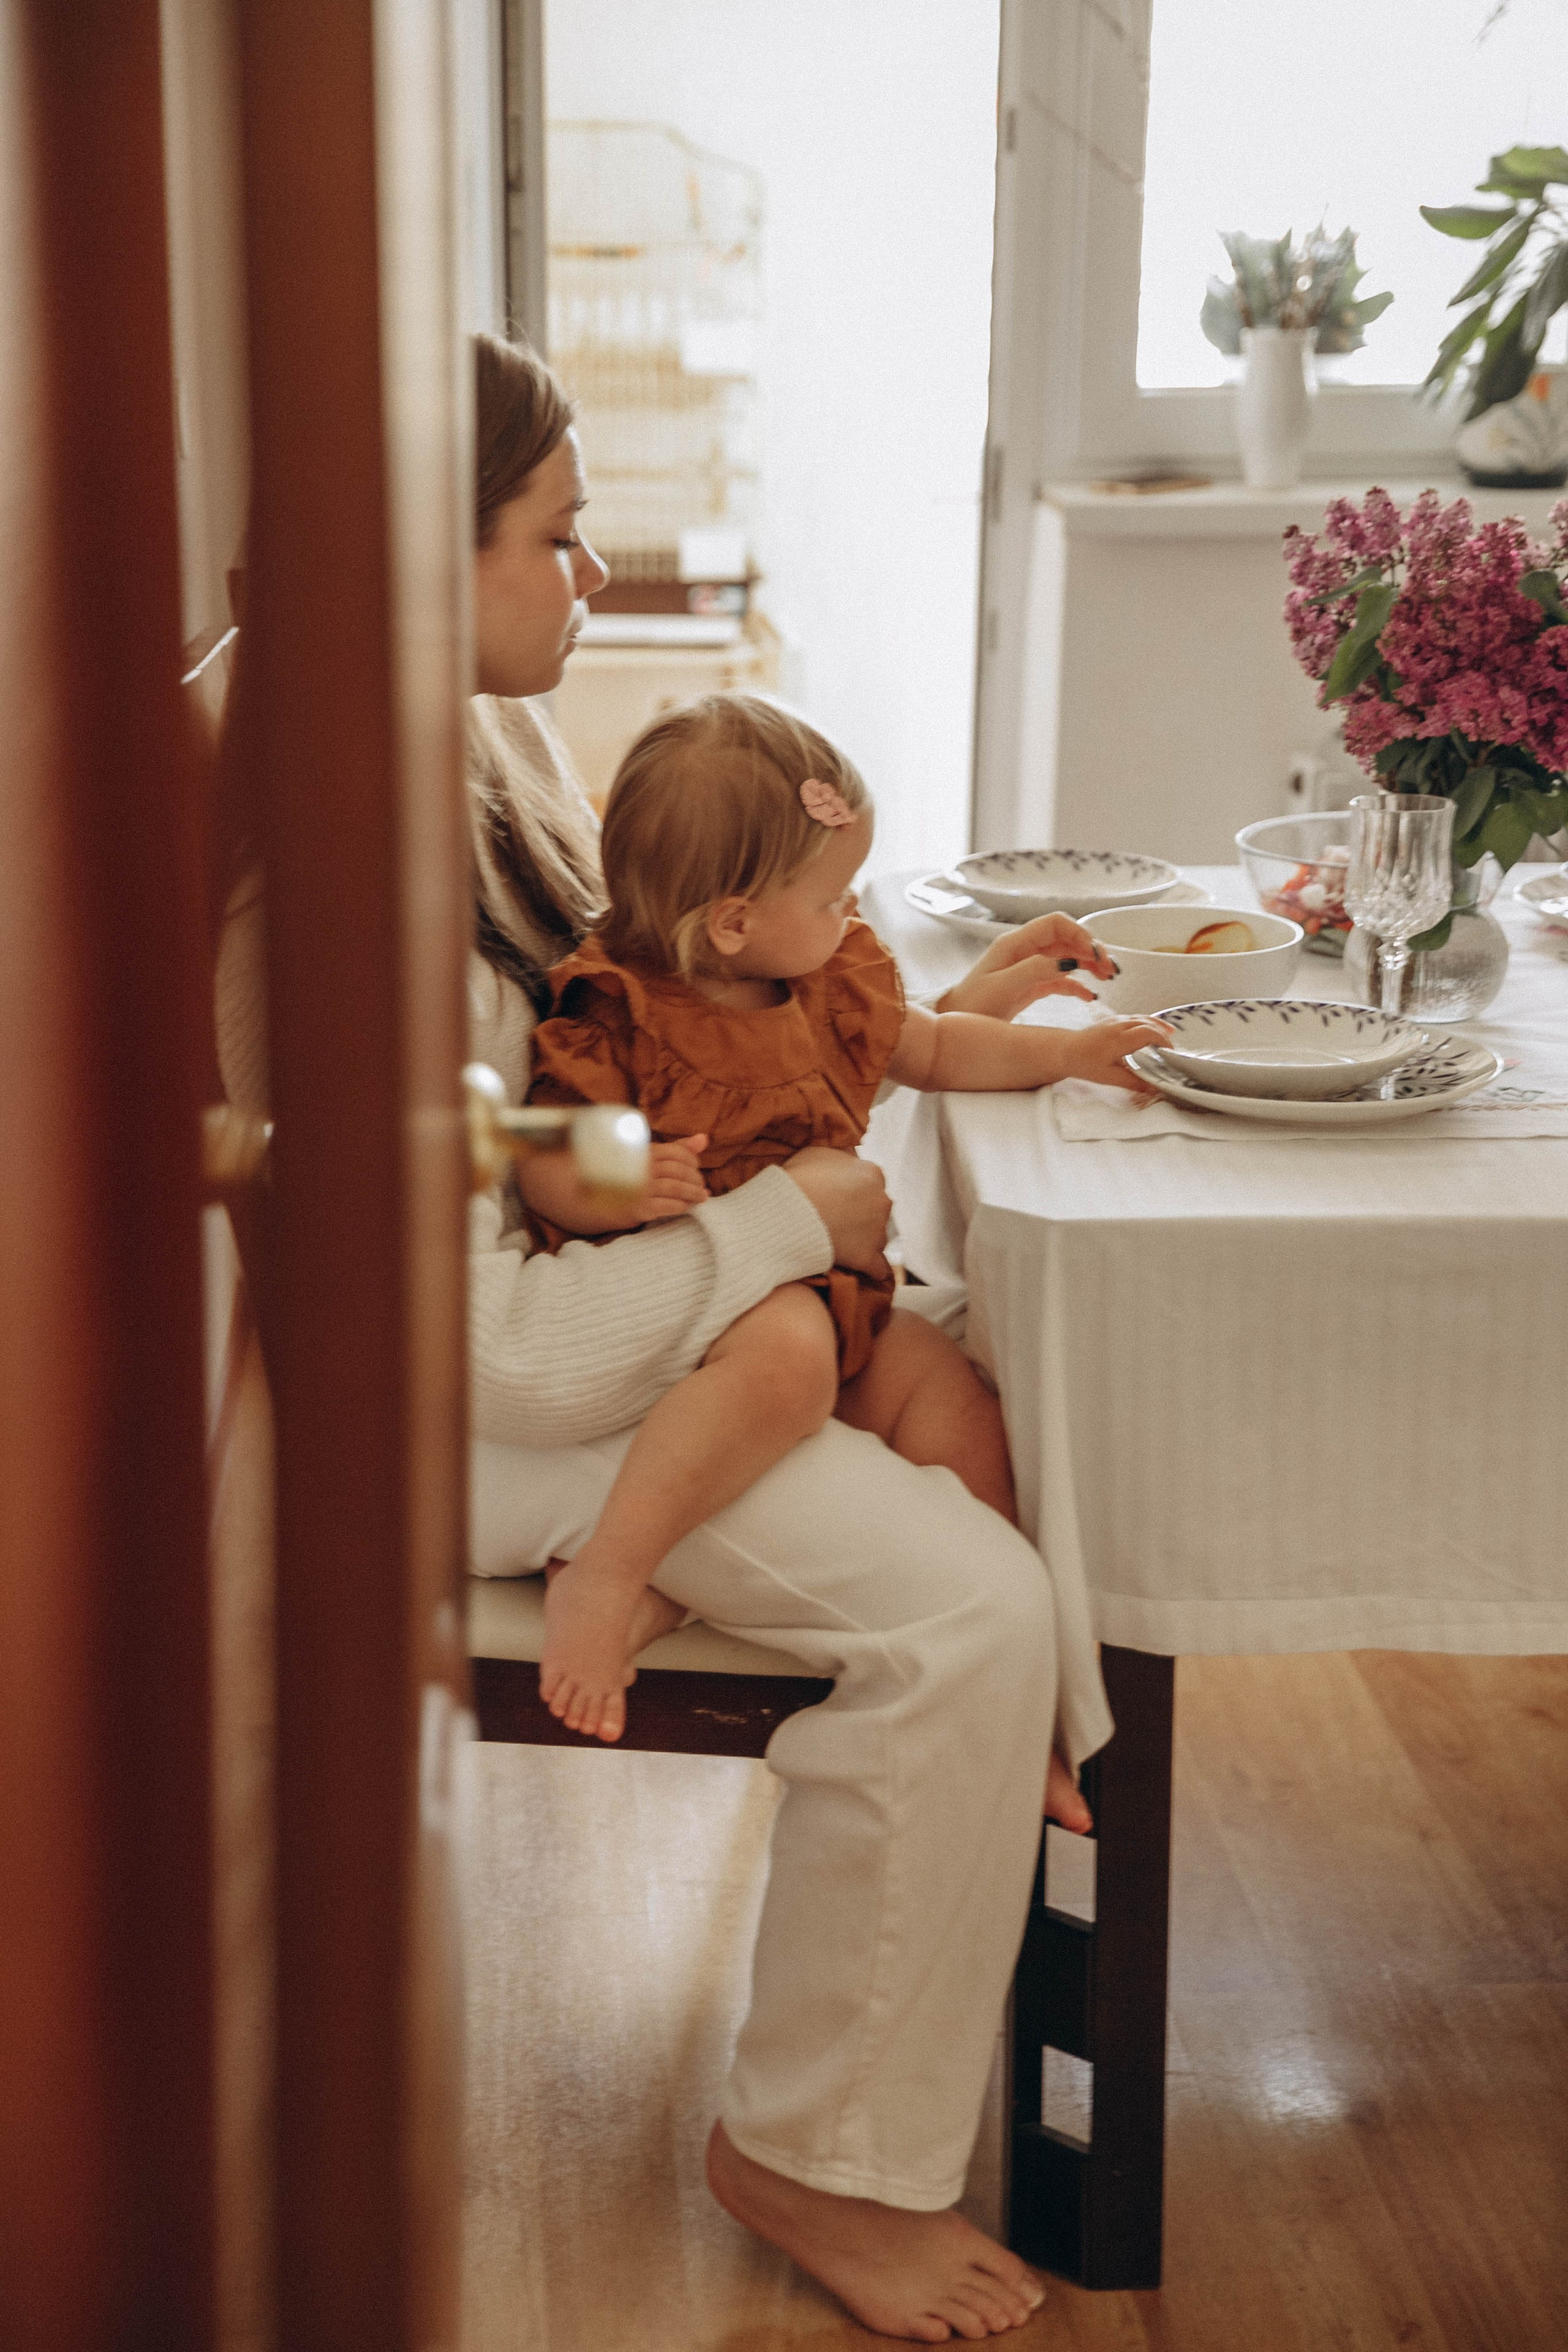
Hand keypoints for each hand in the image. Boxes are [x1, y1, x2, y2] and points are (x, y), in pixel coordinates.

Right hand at [634, 1134, 709, 1223]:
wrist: (606, 1203)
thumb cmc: (635, 1176)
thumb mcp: (653, 1158)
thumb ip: (679, 1148)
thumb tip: (704, 1139)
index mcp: (646, 1152)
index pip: (677, 1152)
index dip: (692, 1159)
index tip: (696, 1166)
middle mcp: (642, 1167)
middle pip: (678, 1170)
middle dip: (695, 1179)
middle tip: (701, 1186)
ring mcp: (640, 1187)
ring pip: (675, 1188)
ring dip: (692, 1193)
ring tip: (701, 1197)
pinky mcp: (639, 1207)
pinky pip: (667, 1206)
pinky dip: (680, 1206)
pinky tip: (685, 1206)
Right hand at [782, 1146, 891, 1278]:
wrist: (786, 1213)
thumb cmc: (797, 1180)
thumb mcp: (817, 1153)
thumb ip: (840, 1157)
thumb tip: (847, 1159)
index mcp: (872, 1173)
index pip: (871, 1184)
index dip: (853, 1192)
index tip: (837, 1200)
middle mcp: (882, 1200)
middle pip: (877, 1210)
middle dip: (861, 1215)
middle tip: (836, 1221)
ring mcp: (878, 1230)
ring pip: (878, 1237)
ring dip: (864, 1240)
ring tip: (840, 1244)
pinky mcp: (868, 1257)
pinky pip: (879, 1268)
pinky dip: (872, 1269)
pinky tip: (865, 1271)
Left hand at [935, 914, 1118, 1021]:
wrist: (951, 1027)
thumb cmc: (972, 1007)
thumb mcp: (1003, 988)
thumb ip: (1035, 970)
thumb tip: (1069, 961)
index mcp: (1015, 943)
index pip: (1056, 923)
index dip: (1081, 933)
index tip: (1097, 954)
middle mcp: (1023, 951)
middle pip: (1066, 938)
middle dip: (1091, 949)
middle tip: (1111, 969)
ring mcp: (1027, 968)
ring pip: (1067, 957)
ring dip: (1089, 965)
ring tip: (1109, 978)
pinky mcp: (1030, 986)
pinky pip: (1060, 979)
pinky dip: (1077, 984)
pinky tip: (1089, 996)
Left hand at [1063, 1017, 1172, 1094]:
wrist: (1064, 1051)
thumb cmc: (1083, 1063)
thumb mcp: (1109, 1077)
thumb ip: (1133, 1082)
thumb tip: (1153, 1089)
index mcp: (1119, 1038)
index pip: (1148, 1033)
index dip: (1162, 1040)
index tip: (1170, 1051)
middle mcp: (1118, 1025)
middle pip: (1148, 1023)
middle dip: (1163, 1033)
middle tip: (1171, 1047)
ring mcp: (1114, 1021)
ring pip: (1141, 1018)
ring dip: (1156, 1025)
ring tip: (1169, 1033)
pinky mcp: (1110, 1020)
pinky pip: (1133, 1017)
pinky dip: (1145, 1022)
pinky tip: (1149, 1029)